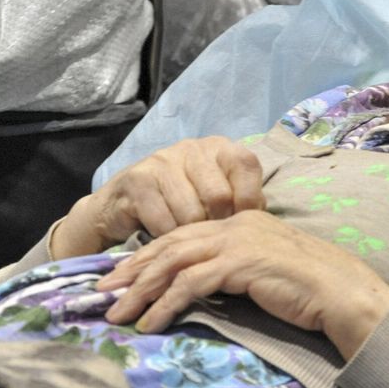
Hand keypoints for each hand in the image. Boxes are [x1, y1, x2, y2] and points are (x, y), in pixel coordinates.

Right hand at [50, 137, 264, 258]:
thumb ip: (241, 204)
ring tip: (187, 239)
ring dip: (190, 235)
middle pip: (219, 195)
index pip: (246, 166)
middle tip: (210, 238)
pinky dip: (167, 238)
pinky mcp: (138, 179)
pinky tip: (164, 237)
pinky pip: (163, 221)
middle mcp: (192, 147)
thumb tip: (265, 227)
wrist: (123, 206)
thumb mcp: (216, 200)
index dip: (249, 201)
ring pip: (190, 212)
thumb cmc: (181, 206)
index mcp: (219, 148)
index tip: (240, 225)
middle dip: (216, 225)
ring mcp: (162, 161)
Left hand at [94, 210, 388, 359]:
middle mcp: (234, 224)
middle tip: (102, 291)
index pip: (182, 235)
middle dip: (132, 269)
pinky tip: (150, 323)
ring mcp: (236, 241)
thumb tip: (204, 288)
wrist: (343, 293)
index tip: (122, 276)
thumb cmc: (312, 291)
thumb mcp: (266, 272)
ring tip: (116, 313)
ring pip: (172, 262)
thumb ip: (236, 271)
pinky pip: (190, 284)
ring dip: (140, 290)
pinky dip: (165, 304)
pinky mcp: (239, 263)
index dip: (148, 256)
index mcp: (240, 221)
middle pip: (169, 244)